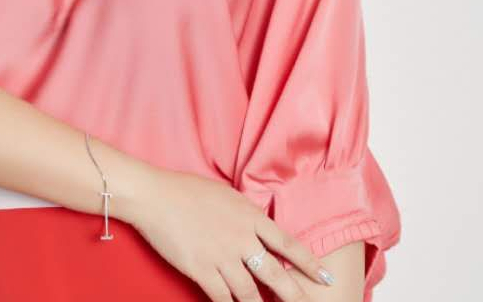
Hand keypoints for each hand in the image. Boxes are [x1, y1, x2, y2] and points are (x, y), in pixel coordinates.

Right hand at [121, 166, 335, 301]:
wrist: (156, 196)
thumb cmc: (188, 190)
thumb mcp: (226, 194)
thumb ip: (245, 213)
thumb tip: (258, 224)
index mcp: (250, 216)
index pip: (288, 245)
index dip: (309, 264)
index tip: (325, 278)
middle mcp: (242, 239)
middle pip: (277, 275)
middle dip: (295, 296)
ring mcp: (222, 257)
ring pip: (251, 294)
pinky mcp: (202, 270)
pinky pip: (222, 298)